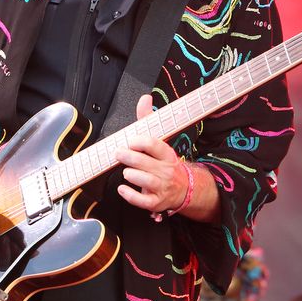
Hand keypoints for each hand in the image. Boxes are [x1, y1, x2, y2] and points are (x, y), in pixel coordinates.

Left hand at [115, 94, 188, 214]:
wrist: (183, 188)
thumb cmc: (165, 162)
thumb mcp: (160, 140)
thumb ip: (148, 120)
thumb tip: (145, 98)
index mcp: (166, 154)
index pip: (155, 145)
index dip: (140, 142)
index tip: (130, 140)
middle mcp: (166, 170)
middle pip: (147, 163)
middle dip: (130, 157)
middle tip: (118, 153)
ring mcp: (161, 187)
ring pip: (146, 181)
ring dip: (132, 175)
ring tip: (125, 171)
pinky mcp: (156, 201)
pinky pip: (143, 201)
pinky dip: (131, 195)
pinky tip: (122, 188)